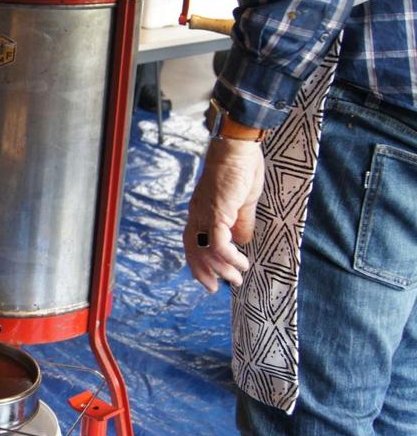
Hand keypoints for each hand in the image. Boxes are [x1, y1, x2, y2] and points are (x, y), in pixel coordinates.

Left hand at [183, 138, 264, 292]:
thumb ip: (240, 222)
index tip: (208, 276)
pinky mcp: (217, 212)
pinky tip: (240, 263)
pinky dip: (228, 256)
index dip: (198, 260)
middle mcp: (197, 214)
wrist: (237, 147)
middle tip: (214, 288)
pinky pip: (217, 242)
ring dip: (220, 268)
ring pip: (205, 250)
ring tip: (236, 278)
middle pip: (192, 249)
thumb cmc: (241, 168)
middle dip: (202, 272)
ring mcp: (205, 213)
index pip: (192, 241)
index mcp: (200, 211)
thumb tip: (242, 242)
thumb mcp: (243, 201)